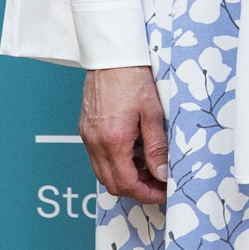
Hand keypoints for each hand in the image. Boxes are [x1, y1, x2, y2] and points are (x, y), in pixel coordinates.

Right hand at [82, 65, 167, 205]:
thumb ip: (157, 148)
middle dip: (137, 189)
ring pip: (103, 173)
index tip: (162, 192)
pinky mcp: (86, 129)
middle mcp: (95, 142)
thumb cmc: (131, 78)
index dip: (147, 193)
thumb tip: (162, 173)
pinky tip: (132, 152)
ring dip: (125, 177)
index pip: (127, 184)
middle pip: (112, 184)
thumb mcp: (152, 114)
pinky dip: (115, 162)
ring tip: (147, 166)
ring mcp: (88, 136)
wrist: (111, 56)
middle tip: (157, 183)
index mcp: (113, 140)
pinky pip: (98, 157)